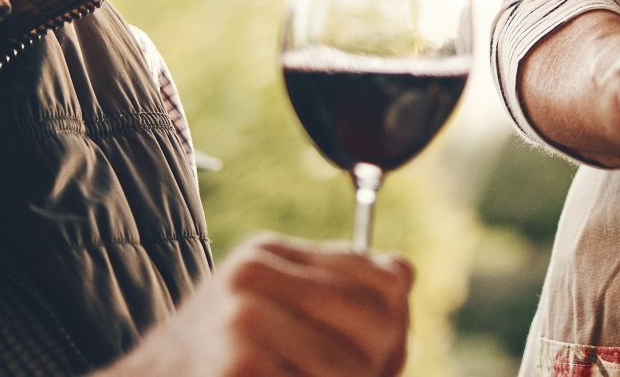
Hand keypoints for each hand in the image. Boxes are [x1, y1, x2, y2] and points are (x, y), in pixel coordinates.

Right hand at [109, 235, 411, 376]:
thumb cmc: (216, 364)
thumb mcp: (273, 312)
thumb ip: (339, 293)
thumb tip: (403, 277)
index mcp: (270, 254)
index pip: (387, 277)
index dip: (394, 324)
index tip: (377, 355)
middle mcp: (254, 273)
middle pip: (380, 319)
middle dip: (378, 363)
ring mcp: (242, 316)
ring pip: (350, 365)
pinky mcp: (238, 362)